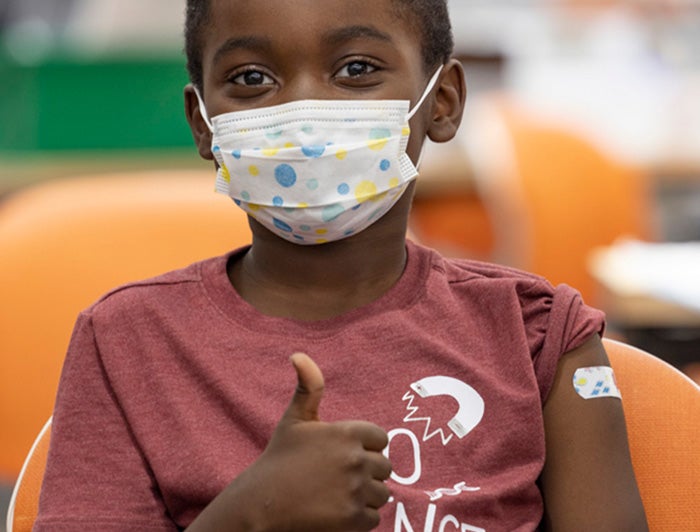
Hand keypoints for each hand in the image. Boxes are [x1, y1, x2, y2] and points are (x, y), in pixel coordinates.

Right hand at [247, 352, 391, 530]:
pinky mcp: (353, 519)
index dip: (365, 447)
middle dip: (367, 473)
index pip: (381, 439)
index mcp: (347, 432)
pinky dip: (358, 519)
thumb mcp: (294, 420)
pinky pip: (373, 518)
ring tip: (338, 495)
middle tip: (339, 478)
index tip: (344, 455)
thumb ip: (308, 387)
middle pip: (384, 468)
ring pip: (381, 494)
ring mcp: (355, 490)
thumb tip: (299, 355)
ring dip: (365, 496)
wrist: (262, 503)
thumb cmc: (279, 460)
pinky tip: (336, 512)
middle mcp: (356, 459)